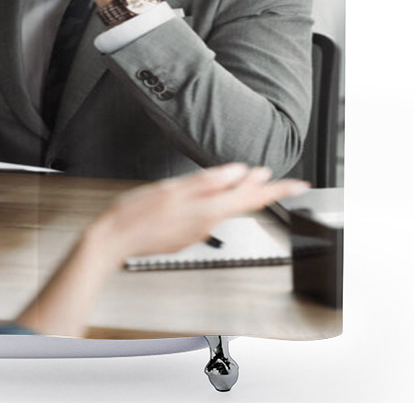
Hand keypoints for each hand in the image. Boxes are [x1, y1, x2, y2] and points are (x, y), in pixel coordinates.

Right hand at [89, 164, 309, 265]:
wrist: (114, 241)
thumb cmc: (137, 214)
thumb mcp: (173, 188)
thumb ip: (209, 181)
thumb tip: (240, 172)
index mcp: (208, 211)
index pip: (253, 198)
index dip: (279, 189)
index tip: (300, 184)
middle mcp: (207, 224)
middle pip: (244, 205)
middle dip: (266, 191)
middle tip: (286, 182)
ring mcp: (197, 231)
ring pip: (228, 209)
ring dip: (244, 194)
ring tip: (256, 180)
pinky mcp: (185, 234)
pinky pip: (211, 215)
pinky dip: (221, 202)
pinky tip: (219, 195)